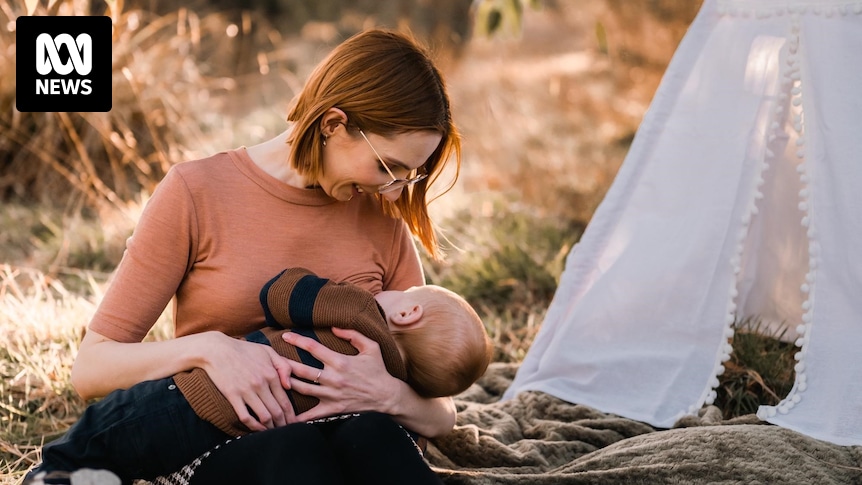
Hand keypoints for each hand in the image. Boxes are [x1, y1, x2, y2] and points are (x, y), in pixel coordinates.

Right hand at [201, 332, 296, 430]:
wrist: (217, 349)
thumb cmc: (244, 350)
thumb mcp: (268, 351)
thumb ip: (283, 365)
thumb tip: (289, 386)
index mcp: (271, 374)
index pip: (286, 401)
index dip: (291, 416)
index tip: (294, 424)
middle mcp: (261, 384)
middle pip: (277, 411)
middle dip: (284, 425)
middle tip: (286, 432)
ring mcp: (247, 391)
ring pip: (264, 416)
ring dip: (271, 428)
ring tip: (274, 433)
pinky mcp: (233, 396)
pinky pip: (246, 416)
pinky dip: (254, 427)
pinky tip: (258, 430)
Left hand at [282, 327, 399, 420]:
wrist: (387, 397)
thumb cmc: (379, 371)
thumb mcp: (371, 347)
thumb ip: (353, 334)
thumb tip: (334, 327)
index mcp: (340, 361)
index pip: (313, 348)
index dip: (297, 340)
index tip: (285, 336)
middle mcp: (333, 378)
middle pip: (302, 369)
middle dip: (284, 363)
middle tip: (269, 359)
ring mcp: (331, 395)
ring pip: (302, 389)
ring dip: (286, 384)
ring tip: (272, 380)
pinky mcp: (332, 409)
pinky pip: (311, 414)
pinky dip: (298, 417)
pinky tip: (284, 416)